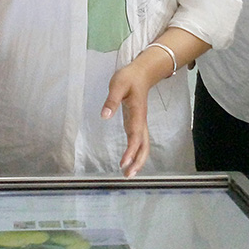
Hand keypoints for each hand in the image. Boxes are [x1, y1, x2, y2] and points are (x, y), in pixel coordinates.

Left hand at [102, 63, 150, 177]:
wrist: (142, 73)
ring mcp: (139, 123)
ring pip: (143, 145)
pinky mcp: (136, 123)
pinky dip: (135, 152)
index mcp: (137, 114)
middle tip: (128, 175)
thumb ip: (112, 100)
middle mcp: (141, 122)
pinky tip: (128, 160)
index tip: (124, 163)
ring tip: (128, 173)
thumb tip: (105, 115)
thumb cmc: (129, 78)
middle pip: (144, 146)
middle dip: (138, 161)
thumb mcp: (118, 85)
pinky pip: (138, 141)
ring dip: (138, 159)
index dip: (131, 151)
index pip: (135, 136)